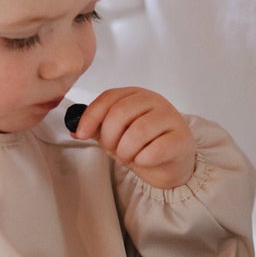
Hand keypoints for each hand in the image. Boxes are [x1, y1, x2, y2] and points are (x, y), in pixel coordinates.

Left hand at [70, 87, 195, 188]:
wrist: (170, 161)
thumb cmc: (143, 144)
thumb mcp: (116, 134)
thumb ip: (97, 128)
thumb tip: (74, 129)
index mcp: (135, 95)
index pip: (109, 98)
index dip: (91, 116)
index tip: (80, 134)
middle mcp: (154, 100)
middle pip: (120, 114)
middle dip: (109, 138)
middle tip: (112, 151)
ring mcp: (170, 117)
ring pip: (138, 132)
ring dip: (125, 151)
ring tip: (128, 157)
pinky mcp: (181, 138)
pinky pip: (155, 149)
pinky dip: (143, 159)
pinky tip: (143, 160)